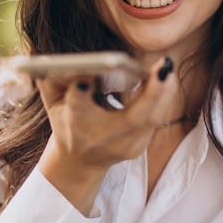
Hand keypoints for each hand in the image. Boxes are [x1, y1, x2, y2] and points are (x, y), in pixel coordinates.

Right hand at [35, 56, 176, 214]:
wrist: (78, 161)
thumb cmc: (66, 121)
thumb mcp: (53, 99)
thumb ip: (54, 78)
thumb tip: (73, 60)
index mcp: (74, 124)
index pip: (78, 109)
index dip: (81, 91)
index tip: (88, 74)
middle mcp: (100, 140)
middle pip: (132, 119)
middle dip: (152, 91)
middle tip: (163, 65)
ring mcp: (122, 147)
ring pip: (152, 120)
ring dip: (165, 91)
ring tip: (168, 66)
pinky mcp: (137, 149)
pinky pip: (156, 120)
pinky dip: (163, 97)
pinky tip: (166, 79)